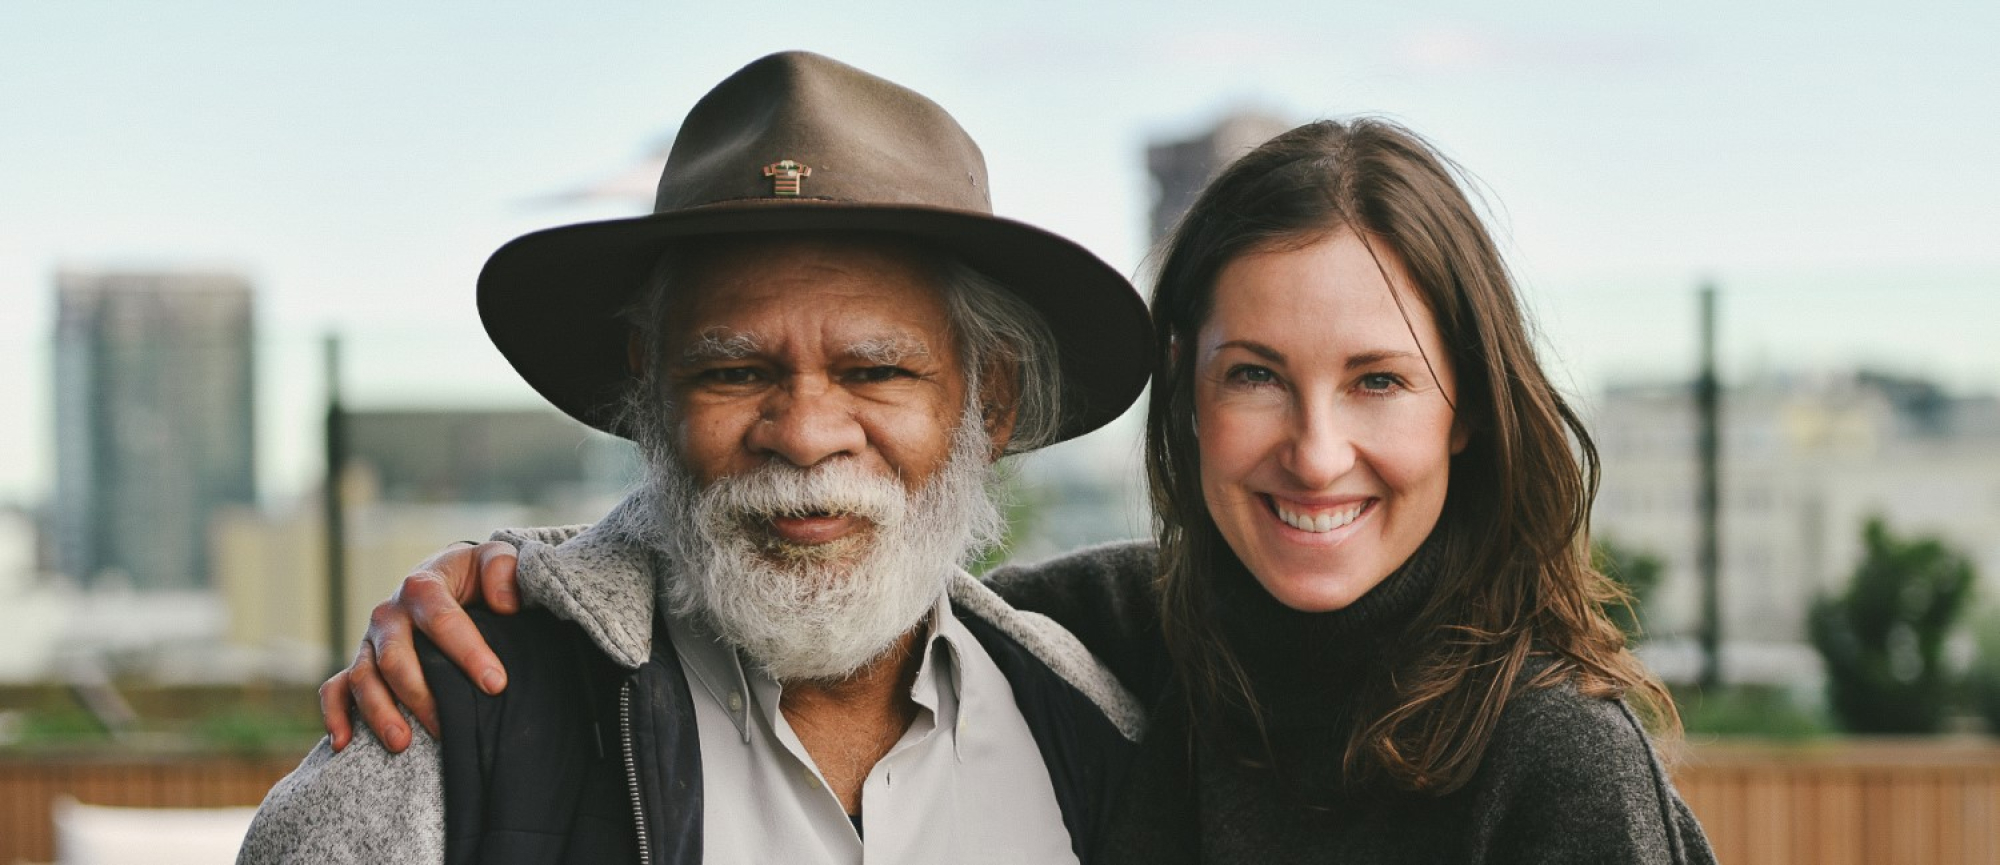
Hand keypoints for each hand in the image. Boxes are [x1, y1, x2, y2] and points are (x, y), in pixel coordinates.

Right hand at [320, 540, 521, 751]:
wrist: (444, 578)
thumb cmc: (473, 576)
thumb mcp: (493, 561)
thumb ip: (503, 570)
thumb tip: (505, 603)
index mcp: (422, 588)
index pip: (442, 620)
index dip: (468, 653)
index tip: (496, 684)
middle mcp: (389, 615)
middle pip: (395, 658)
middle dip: (420, 694)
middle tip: (449, 727)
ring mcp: (371, 641)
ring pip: (363, 678)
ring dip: (379, 712)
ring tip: (402, 744)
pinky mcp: (362, 663)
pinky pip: (336, 689)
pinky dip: (336, 715)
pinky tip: (344, 744)